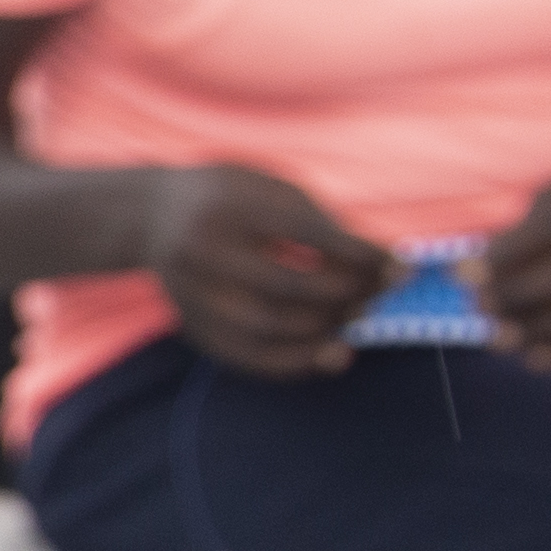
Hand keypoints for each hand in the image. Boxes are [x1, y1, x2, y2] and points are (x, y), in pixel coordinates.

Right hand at [141, 163, 388, 374]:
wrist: (150, 215)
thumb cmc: (230, 196)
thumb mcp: (271, 188)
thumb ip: (321, 222)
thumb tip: (380, 265)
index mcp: (228, 206)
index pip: (307, 236)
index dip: (361, 255)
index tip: (400, 268)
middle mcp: (203, 251)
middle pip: (287, 285)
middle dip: (347, 295)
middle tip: (381, 296)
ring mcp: (192, 293)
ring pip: (267, 327)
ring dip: (326, 329)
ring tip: (359, 319)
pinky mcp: (191, 325)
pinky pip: (247, 357)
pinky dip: (296, 362)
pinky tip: (330, 352)